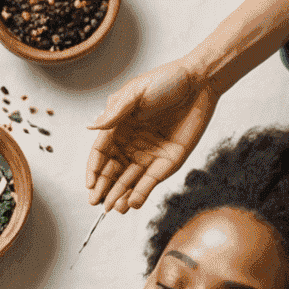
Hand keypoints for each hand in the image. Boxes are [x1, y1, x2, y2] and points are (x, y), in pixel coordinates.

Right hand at [86, 59, 219, 213]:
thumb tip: (90, 127)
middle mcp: (130, 143)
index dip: (94, 170)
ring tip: (114, 208)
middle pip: (112, 170)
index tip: (89, 185)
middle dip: (104, 188)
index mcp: (119, 126)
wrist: (199, 82)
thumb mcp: (136, 91)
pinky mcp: (166, 162)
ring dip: (119, 195)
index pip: (101, 153)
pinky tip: (132, 203)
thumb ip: (114, 112)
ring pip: (128, 181)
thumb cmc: (167, 80)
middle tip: (97, 203)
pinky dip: (140, 194)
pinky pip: (149, 182)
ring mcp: (148, 155)